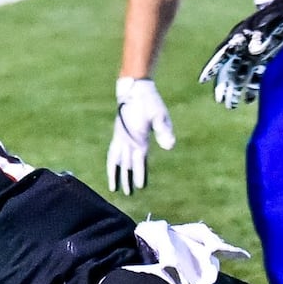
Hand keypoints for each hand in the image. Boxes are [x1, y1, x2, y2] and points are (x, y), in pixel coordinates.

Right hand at [107, 78, 174, 194]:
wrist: (133, 89)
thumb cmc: (149, 102)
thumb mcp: (160, 115)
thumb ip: (164, 131)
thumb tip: (170, 147)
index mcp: (138, 139)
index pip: (138, 162)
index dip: (139, 175)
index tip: (140, 187)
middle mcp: (127, 141)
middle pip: (126, 165)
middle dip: (127, 179)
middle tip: (128, 194)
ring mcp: (120, 137)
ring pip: (116, 160)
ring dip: (116, 174)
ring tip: (114, 187)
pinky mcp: (118, 134)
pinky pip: (112, 153)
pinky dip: (112, 163)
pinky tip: (115, 168)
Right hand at [197, 0, 282, 109]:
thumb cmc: (278, 13)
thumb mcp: (269, 22)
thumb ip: (260, 36)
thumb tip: (252, 50)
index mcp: (239, 36)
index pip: (222, 54)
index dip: (212, 67)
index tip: (202, 80)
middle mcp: (243, 47)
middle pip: (229, 69)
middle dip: (224, 85)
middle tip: (220, 101)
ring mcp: (253, 54)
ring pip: (241, 75)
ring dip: (236, 90)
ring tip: (231, 106)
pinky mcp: (266, 59)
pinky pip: (256, 76)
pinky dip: (252, 87)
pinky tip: (249, 100)